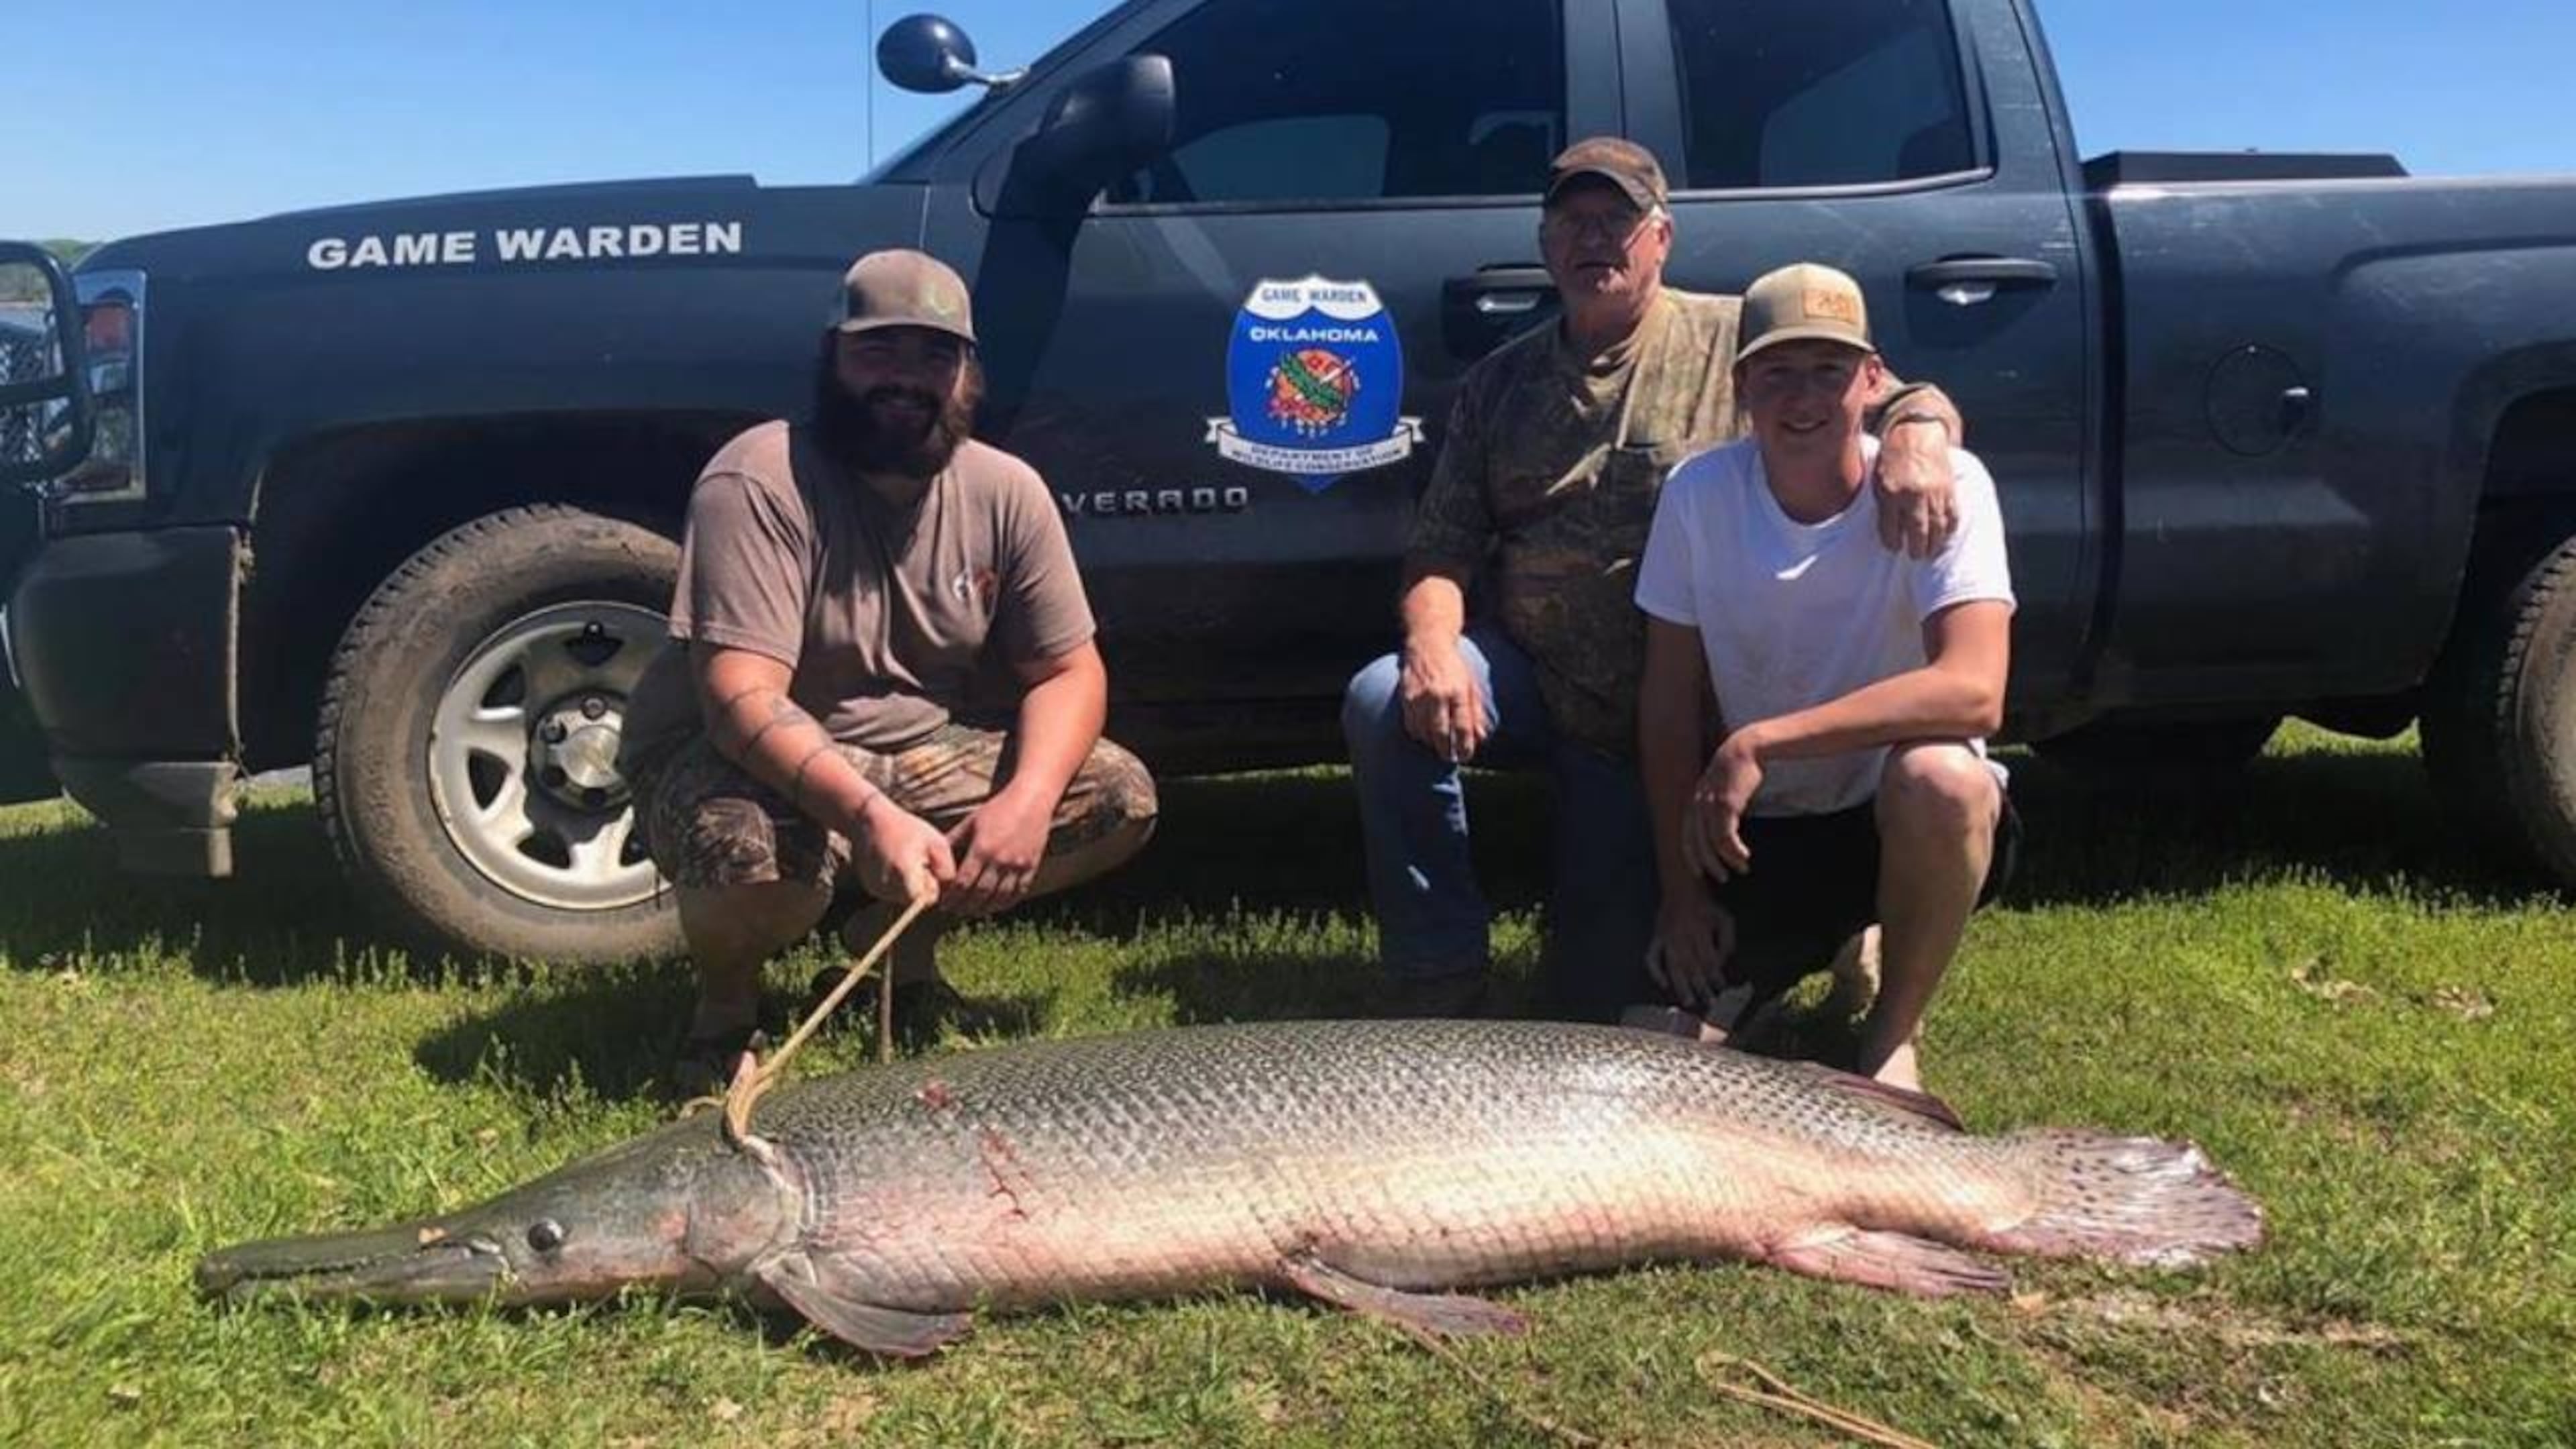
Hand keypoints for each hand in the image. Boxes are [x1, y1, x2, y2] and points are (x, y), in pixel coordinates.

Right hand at [855, 796, 953, 905]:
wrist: (871, 821)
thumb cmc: (908, 829)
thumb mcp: (937, 843)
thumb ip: (947, 870)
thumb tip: (947, 890)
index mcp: (904, 873)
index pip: (926, 899)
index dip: (931, 886)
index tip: (927, 867)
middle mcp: (887, 885)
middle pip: (914, 901)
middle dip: (920, 887)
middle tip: (917, 863)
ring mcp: (876, 888)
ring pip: (901, 899)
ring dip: (908, 886)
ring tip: (905, 862)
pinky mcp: (870, 888)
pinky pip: (890, 894)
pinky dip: (896, 884)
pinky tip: (894, 865)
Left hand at [944, 787, 1052, 916]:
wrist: (1031, 800)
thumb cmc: (998, 808)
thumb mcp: (972, 821)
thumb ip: (954, 839)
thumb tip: (936, 854)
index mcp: (982, 848)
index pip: (964, 882)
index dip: (952, 897)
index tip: (944, 903)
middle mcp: (1000, 860)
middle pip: (980, 894)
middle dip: (965, 906)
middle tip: (955, 912)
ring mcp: (1017, 865)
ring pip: (1000, 898)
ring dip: (985, 909)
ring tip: (973, 912)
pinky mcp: (1031, 866)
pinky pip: (1019, 892)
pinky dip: (1007, 903)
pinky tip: (997, 905)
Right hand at [1398, 635, 1486, 763]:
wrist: (1428, 643)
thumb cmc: (1453, 666)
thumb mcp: (1471, 685)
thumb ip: (1476, 711)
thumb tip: (1481, 736)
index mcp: (1458, 691)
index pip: (1463, 727)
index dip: (1465, 746)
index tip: (1466, 756)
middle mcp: (1438, 694)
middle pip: (1441, 733)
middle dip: (1446, 750)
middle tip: (1449, 758)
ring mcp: (1420, 696)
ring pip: (1424, 732)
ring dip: (1431, 743)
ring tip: (1437, 747)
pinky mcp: (1406, 696)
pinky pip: (1410, 724)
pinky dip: (1417, 733)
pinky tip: (1424, 735)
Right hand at [1646, 891, 1737, 1013]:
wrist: (1682, 887)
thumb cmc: (1707, 905)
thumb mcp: (1725, 918)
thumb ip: (1727, 942)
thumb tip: (1722, 964)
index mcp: (1701, 930)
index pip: (1709, 960)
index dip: (1715, 976)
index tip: (1721, 990)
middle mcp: (1682, 936)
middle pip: (1692, 967)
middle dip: (1702, 987)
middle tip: (1709, 1003)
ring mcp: (1667, 938)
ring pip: (1674, 967)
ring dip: (1681, 985)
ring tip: (1689, 1001)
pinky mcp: (1656, 937)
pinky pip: (1652, 957)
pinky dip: (1656, 971)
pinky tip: (1663, 984)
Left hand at [1685, 733, 1761, 882]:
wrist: (1746, 748)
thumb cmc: (1737, 771)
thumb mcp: (1722, 790)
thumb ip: (1718, 807)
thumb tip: (1724, 828)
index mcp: (1694, 802)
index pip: (1686, 835)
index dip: (1692, 855)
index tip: (1699, 872)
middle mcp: (1697, 804)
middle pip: (1696, 843)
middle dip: (1708, 863)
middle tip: (1721, 878)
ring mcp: (1709, 804)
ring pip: (1712, 842)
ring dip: (1727, 860)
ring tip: (1741, 869)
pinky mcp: (1725, 804)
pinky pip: (1725, 835)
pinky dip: (1734, 850)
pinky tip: (1745, 856)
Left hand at [1870, 421, 1958, 558]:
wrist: (1918, 433)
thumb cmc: (1892, 458)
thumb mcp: (1878, 480)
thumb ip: (1883, 506)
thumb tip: (1889, 533)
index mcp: (1891, 492)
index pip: (1890, 528)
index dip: (1892, 542)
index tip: (1894, 548)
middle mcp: (1913, 494)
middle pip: (1917, 531)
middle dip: (1916, 548)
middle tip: (1915, 556)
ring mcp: (1934, 492)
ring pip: (1937, 526)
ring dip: (1934, 543)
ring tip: (1930, 552)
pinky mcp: (1949, 488)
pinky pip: (1952, 513)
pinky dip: (1949, 527)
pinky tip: (1944, 535)